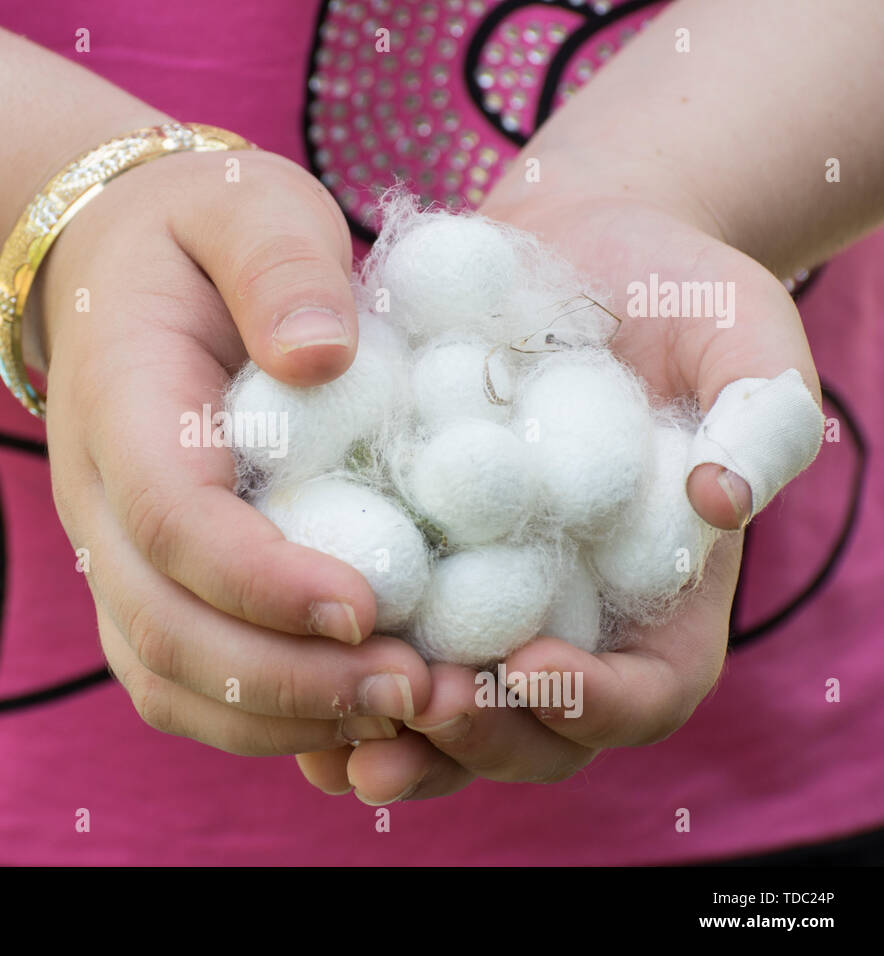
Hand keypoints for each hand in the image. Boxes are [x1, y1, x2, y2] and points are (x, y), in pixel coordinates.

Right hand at [35, 148, 433, 754]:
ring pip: (165, 679)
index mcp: (120, 405)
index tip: (367, 605)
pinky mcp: (146, 585)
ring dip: (277, 716)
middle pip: (165, 629)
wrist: (118, 269)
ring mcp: (114, 553)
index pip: (170, 518)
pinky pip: (182, 683)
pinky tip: (356, 708)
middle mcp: (97, 500)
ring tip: (399, 710)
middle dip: (286, 678)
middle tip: (412, 687)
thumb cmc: (201, 234)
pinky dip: (263, 718)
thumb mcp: (246, 207)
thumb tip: (324, 356)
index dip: (261, 578)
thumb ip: (279, 267)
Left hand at [298, 188, 820, 801]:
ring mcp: (483, 601)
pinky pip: (372, 643)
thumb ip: (760, 412)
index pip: (648, 691)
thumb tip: (719, 499)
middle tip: (418, 702)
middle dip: (479, 736)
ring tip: (337, 734)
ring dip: (394, 737)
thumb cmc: (677, 296)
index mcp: (660, 597)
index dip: (596, 703)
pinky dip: (331, 676)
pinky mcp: (411, 563)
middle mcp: (568, 618)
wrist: (574, 255)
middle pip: (535, 731)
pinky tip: (278, 665)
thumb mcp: (740, 334)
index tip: (529, 664)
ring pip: (444, 712)